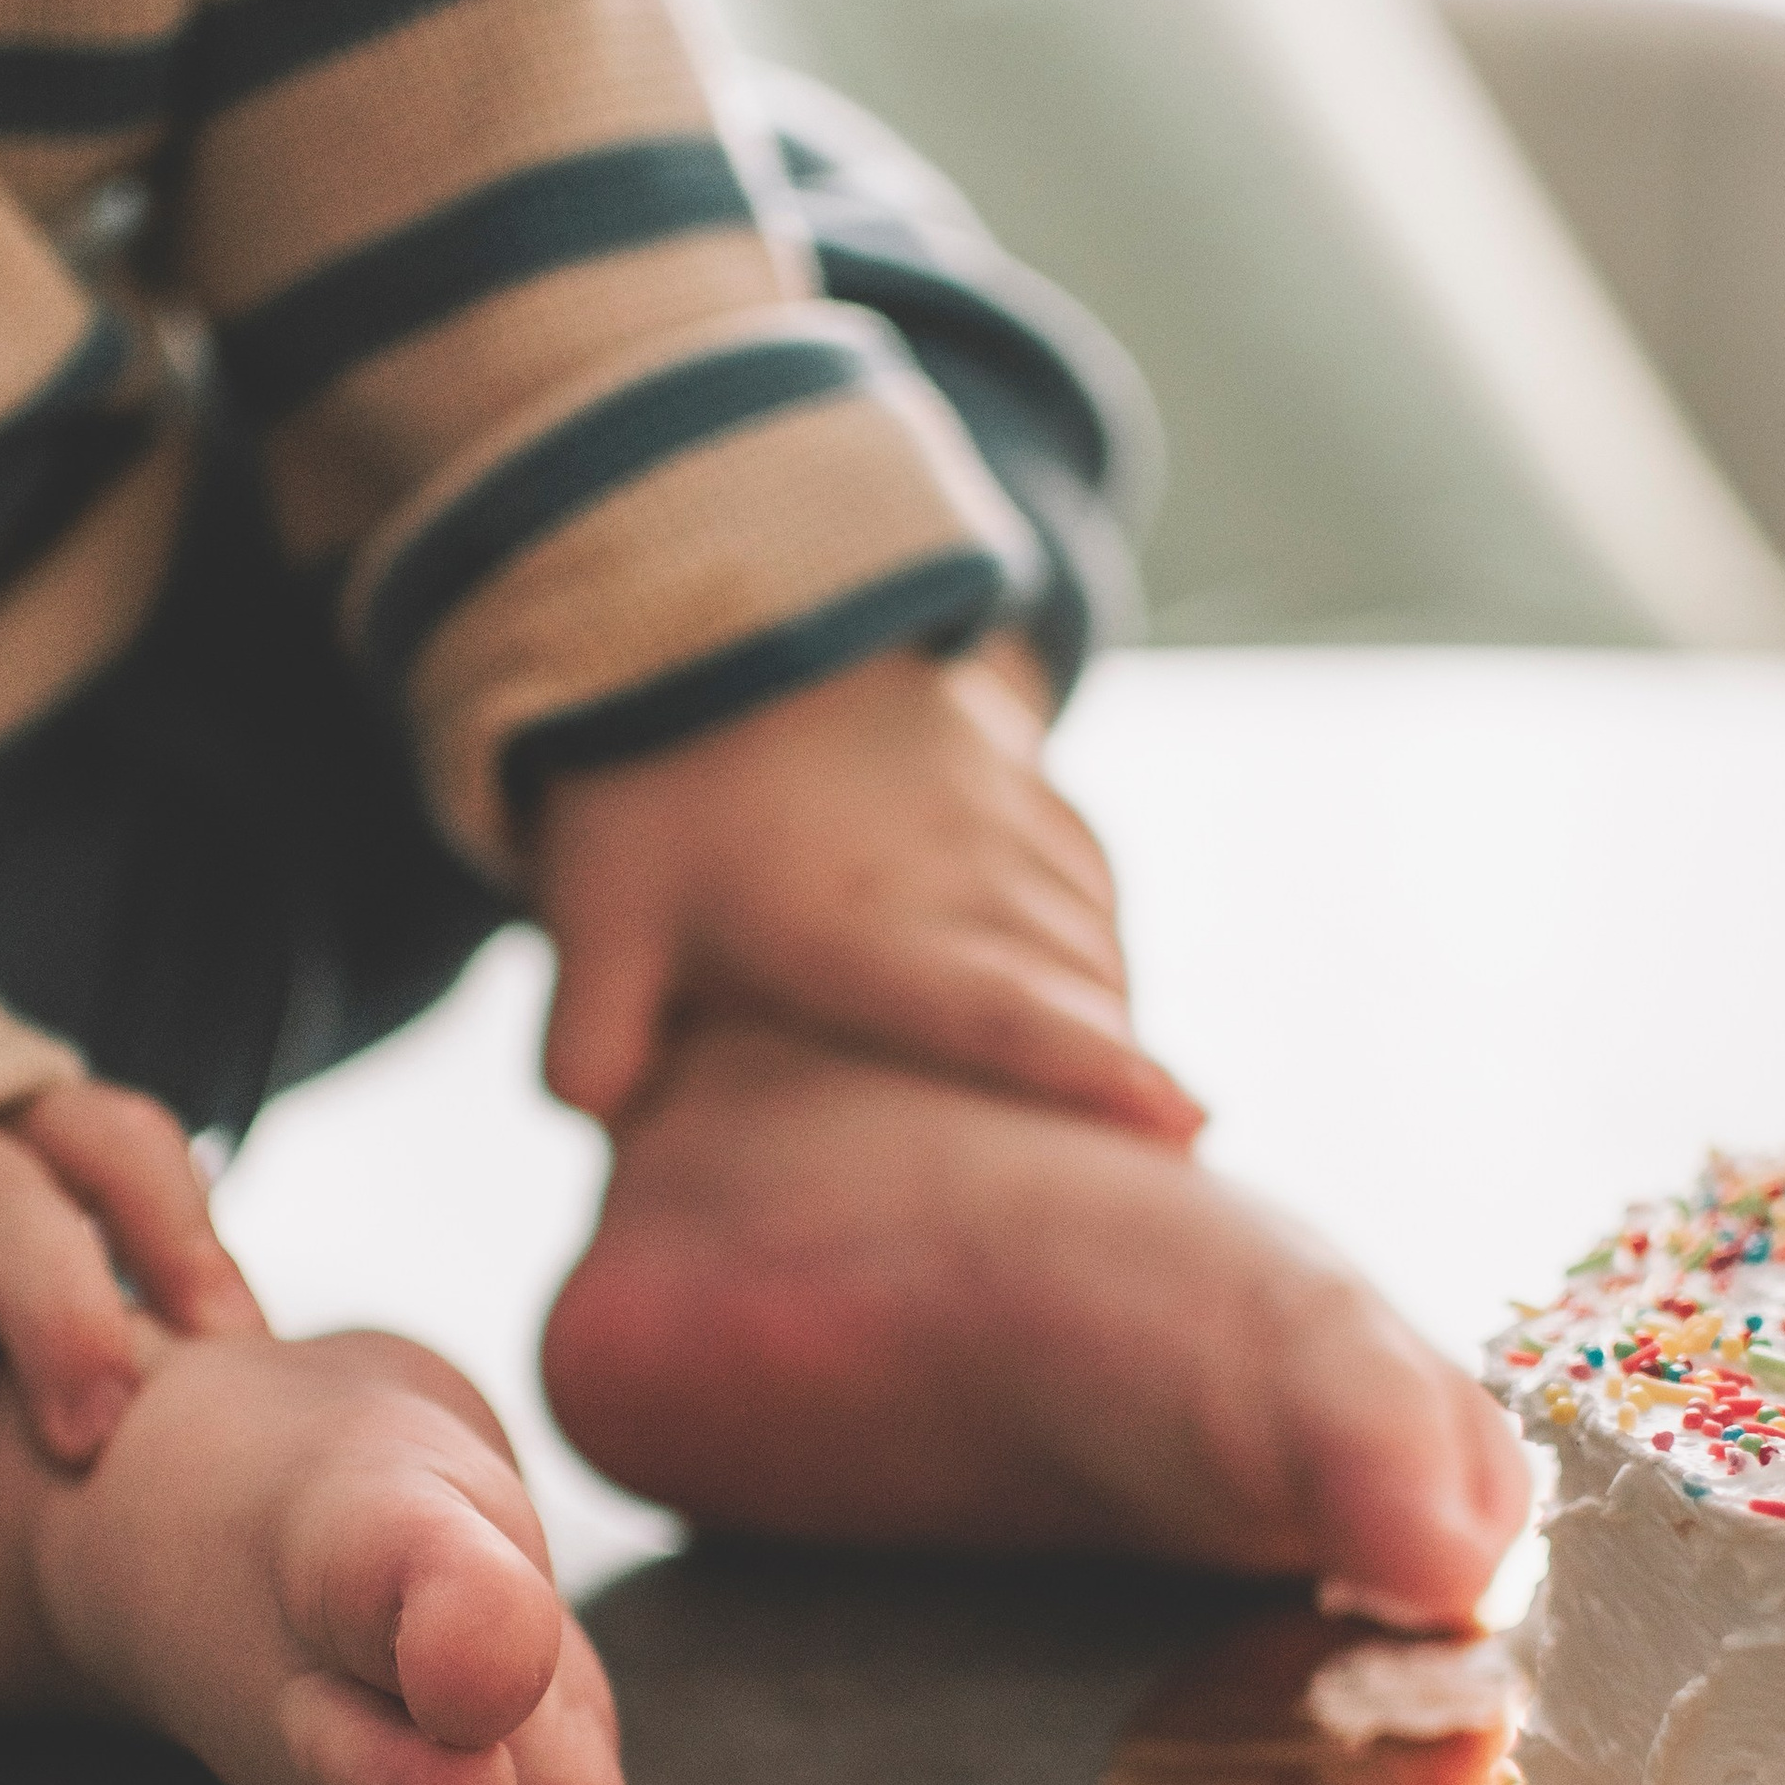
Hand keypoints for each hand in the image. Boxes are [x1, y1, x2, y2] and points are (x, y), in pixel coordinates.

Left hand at [534, 638, 1205, 1144]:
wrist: (697, 608)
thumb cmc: (646, 787)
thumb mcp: (596, 918)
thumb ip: (596, 1043)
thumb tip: (607, 1131)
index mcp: (859, 922)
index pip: (999, 1009)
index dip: (1091, 1069)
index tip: (1188, 1119)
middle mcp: (955, 864)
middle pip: (1081, 988)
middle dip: (1120, 1076)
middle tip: (1134, 1176)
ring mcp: (998, 807)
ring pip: (1097, 932)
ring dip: (1109, 1012)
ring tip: (1101, 1093)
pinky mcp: (1016, 766)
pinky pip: (1092, 870)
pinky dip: (1099, 937)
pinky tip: (1082, 985)